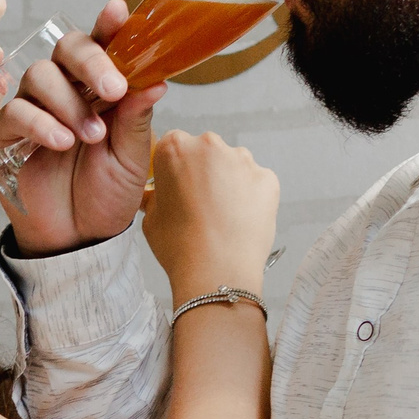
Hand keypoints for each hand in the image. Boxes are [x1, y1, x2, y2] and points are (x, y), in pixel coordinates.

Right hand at [0, 1, 166, 253]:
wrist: (79, 240)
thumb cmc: (107, 195)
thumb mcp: (132, 157)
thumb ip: (137, 117)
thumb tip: (156, 79)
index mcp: (101, 88)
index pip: (103, 45)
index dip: (109, 25)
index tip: (118, 11)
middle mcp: (68, 91)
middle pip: (67, 48)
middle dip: (91, 61)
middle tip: (113, 89)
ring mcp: (36, 110)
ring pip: (40, 76)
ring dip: (69, 102)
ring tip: (90, 136)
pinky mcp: (9, 136)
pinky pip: (15, 112)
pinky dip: (40, 123)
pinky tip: (61, 142)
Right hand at [142, 131, 277, 297]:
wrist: (218, 273)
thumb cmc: (182, 248)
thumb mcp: (150, 218)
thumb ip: (155, 196)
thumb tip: (159, 195)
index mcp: (176, 148)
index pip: (174, 145)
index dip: (176, 167)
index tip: (177, 184)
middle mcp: (210, 146)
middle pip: (206, 151)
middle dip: (203, 171)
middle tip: (199, 204)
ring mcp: (243, 161)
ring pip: (233, 165)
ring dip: (228, 182)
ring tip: (221, 216)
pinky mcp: (268, 178)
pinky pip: (257, 182)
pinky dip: (251, 196)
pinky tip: (240, 219)